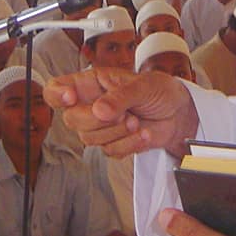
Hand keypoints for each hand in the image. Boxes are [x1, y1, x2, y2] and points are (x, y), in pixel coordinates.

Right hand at [43, 68, 198, 157]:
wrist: (179, 114)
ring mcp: (100, 126)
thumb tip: (99, 110)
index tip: (71, 98)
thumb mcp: (143, 85)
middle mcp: (91, 104)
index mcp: (92, 83)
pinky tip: (142, 132)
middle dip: (98, 120)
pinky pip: (110, 151)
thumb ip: (119, 97)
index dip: (57, 94)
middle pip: (71, 119)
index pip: (56, 88)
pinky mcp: (112, 143)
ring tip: (136, 120)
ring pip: (89, 139)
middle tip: (123, 112)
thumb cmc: (160, 90)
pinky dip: (129, 144)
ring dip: (117, 132)